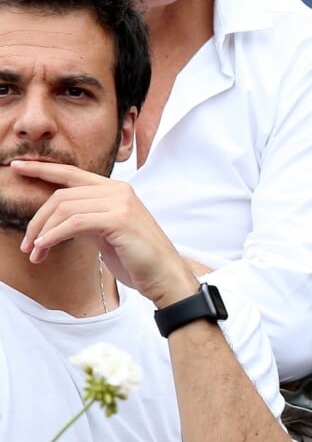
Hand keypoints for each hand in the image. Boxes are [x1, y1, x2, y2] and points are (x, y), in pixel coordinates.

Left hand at [13, 160, 195, 306]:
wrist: (164, 274)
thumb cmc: (137, 258)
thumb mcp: (107, 233)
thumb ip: (87, 219)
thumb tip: (60, 220)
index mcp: (116, 189)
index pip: (72, 174)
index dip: (43, 169)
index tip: (17, 167)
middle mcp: (119, 190)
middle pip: (62, 195)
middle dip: (37, 220)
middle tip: (26, 245)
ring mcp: (120, 202)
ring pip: (65, 208)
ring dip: (42, 233)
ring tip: (35, 253)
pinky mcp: (119, 219)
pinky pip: (74, 223)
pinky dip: (53, 236)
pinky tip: (44, 249)